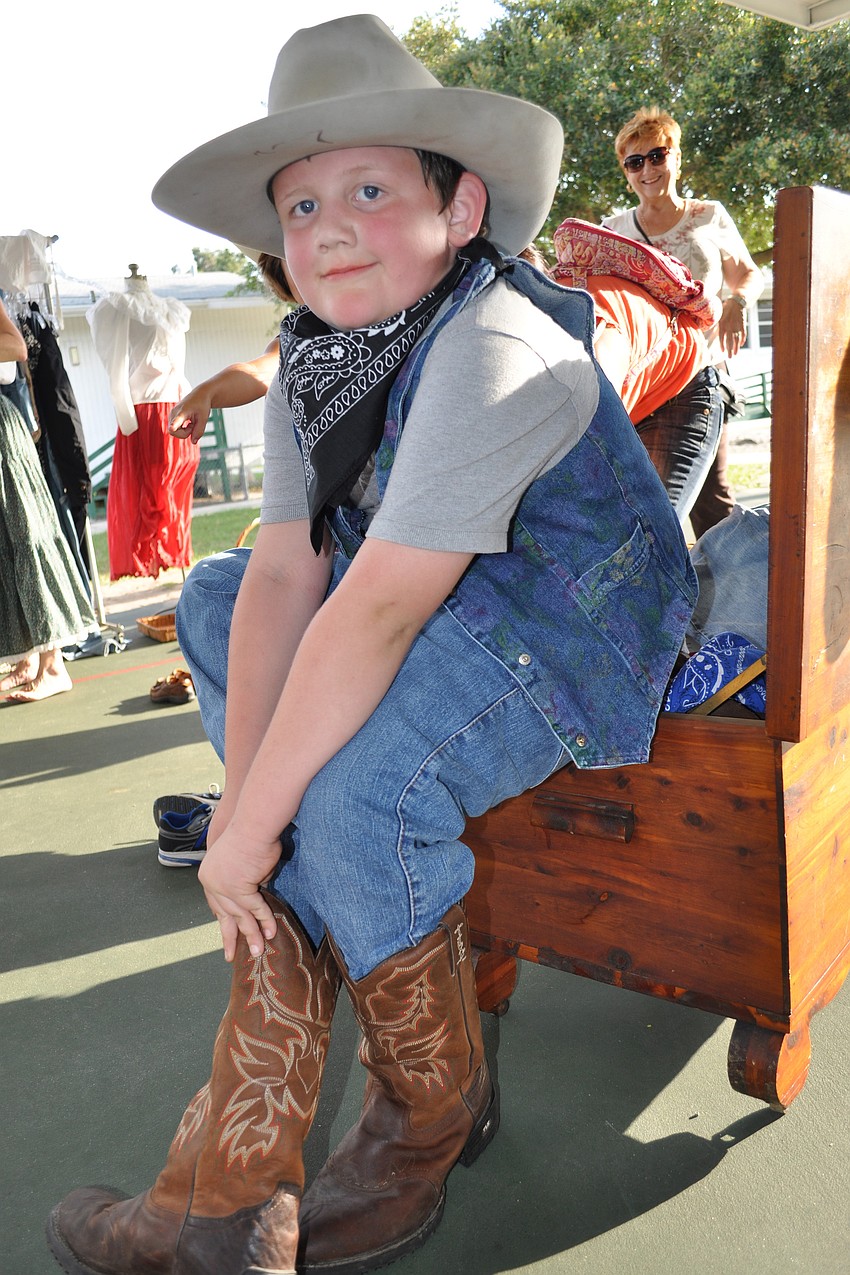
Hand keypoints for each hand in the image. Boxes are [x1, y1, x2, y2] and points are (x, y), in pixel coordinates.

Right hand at [168, 387, 213, 441]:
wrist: (200, 395)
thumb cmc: (202, 405)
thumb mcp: (204, 418)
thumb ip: (199, 431)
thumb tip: (193, 442)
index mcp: (183, 411)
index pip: (177, 420)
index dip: (174, 425)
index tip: (172, 428)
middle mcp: (174, 413)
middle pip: (174, 432)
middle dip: (186, 433)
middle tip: (194, 425)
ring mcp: (171, 415)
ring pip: (174, 432)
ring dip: (185, 431)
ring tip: (192, 422)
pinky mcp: (172, 417)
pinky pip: (176, 430)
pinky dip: (183, 429)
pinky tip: (188, 422)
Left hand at [198, 823, 283, 960]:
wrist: (252, 822)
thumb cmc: (249, 832)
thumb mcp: (241, 859)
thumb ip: (245, 876)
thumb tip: (257, 888)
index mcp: (209, 874)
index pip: (215, 903)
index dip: (223, 919)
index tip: (228, 932)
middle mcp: (212, 883)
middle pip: (223, 915)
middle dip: (230, 937)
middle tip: (232, 955)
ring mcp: (225, 887)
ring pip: (239, 916)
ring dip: (251, 935)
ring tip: (259, 951)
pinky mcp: (240, 887)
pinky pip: (255, 908)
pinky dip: (264, 920)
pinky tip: (271, 932)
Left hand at [718, 297, 746, 359]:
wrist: (736, 302)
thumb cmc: (725, 308)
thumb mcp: (718, 316)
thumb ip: (716, 324)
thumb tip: (709, 331)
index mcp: (723, 325)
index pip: (722, 338)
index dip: (722, 345)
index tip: (722, 351)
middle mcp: (730, 327)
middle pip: (730, 341)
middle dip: (730, 350)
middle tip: (730, 357)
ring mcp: (737, 326)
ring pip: (737, 339)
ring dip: (736, 347)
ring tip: (736, 354)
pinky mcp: (743, 324)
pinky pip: (743, 334)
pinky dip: (743, 339)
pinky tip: (741, 344)